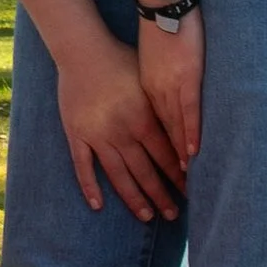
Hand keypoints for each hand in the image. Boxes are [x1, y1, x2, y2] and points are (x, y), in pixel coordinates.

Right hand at [56, 28, 184, 220]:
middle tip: (174, 215)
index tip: (190, 192)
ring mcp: (96, 135)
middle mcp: (121, 132)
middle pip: (145, 172)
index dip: (179, 176)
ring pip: (118, 175)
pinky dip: (90, 186)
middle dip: (161, 195)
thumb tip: (183, 132)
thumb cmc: (120, 59)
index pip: (166, 157)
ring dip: (134, 198)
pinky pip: (83, 165)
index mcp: (142, 119)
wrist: (82, 49)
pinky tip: (98, 205)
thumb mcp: (148, 82)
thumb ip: (162, 109)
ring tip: (146, 216)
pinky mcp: (76, 134)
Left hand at [136, 8, 204, 171]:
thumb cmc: (157, 28)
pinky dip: (189, 133)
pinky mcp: (184, 79)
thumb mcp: (149, 61)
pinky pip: (186, 112)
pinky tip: (193, 153)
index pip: (150, 128)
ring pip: (172, 129)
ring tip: (185, 182)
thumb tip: (160, 96)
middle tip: (170, 192)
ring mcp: (169, 87)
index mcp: (144, 89)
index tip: (157, 178)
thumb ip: (154, 81)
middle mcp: (153, 93)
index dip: (154, 153)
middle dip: (164, 165)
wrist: (161, 6)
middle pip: (159, 136)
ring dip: (178, 156)